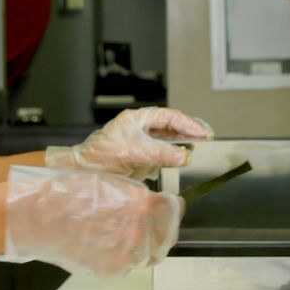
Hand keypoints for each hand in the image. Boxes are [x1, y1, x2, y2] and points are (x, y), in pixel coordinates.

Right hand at [0, 166, 181, 277]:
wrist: (39, 216)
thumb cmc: (68, 193)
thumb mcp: (109, 183)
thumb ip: (137, 196)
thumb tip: (155, 206)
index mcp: (142, 205)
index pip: (174, 211)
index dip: (172, 209)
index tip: (169, 209)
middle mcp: (139, 233)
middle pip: (166, 237)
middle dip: (161, 230)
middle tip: (150, 226)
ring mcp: (125, 256)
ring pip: (147, 255)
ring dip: (141, 246)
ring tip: (121, 236)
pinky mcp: (111, 271)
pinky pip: (125, 266)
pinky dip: (120, 258)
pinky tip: (104, 245)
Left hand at [45, 107, 213, 180]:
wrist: (82, 172)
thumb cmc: (100, 157)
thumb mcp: (134, 152)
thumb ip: (160, 153)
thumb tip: (184, 156)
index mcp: (137, 119)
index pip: (169, 117)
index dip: (188, 123)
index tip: (204, 133)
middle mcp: (139, 129)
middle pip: (170, 126)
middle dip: (188, 132)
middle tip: (206, 138)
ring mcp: (139, 143)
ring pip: (166, 141)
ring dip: (181, 146)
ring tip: (197, 150)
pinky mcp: (138, 158)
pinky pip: (160, 155)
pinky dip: (170, 158)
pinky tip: (179, 162)